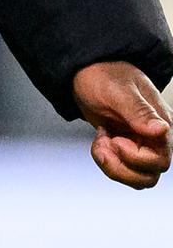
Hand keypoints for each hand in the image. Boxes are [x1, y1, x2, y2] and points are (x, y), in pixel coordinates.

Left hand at [73, 61, 171, 189]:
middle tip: (105, 144)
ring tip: (100, 144)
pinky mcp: (124, 145)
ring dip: (115, 168)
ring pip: (138, 177)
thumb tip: (162, 129)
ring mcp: (139, 142)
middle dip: (123, 168)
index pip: (160, 160)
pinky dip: (107, 161)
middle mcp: (153, 136)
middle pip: (150, 174)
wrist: (84, 69)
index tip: (115, 140)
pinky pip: (122, 168)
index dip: (136, 158)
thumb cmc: (102, 73)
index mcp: (160, 122)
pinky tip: (99, 140)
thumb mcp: (117, 90)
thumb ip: (139, 111)